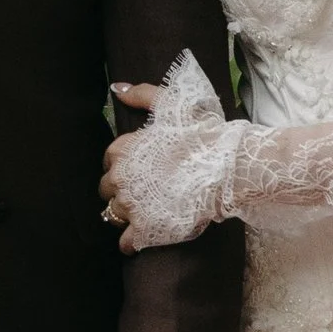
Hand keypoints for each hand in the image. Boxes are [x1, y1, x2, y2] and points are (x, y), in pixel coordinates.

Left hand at [102, 75, 234, 250]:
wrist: (225, 168)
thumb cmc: (200, 134)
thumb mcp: (170, 105)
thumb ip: (140, 95)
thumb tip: (116, 89)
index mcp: (122, 150)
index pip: (108, 162)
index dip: (123, 165)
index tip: (140, 169)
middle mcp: (120, 178)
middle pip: (107, 190)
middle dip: (122, 190)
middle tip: (145, 191)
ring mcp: (130, 206)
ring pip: (113, 215)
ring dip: (126, 215)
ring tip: (147, 211)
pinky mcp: (144, 229)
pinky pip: (126, 242)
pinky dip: (133, 242)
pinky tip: (145, 235)